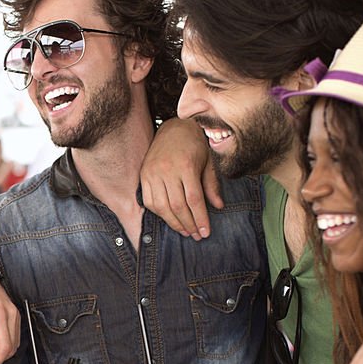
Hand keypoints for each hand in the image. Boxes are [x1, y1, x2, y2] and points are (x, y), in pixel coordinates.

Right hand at [139, 117, 222, 239]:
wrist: (175, 128)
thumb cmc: (195, 145)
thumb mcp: (208, 162)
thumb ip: (212, 185)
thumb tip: (218, 206)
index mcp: (186, 166)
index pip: (194, 200)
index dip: (200, 218)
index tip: (205, 232)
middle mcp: (167, 170)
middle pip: (177, 206)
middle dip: (188, 224)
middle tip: (196, 235)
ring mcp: (152, 173)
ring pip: (161, 207)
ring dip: (173, 222)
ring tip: (184, 231)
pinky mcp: (144, 176)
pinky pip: (149, 201)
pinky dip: (159, 213)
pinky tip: (169, 218)